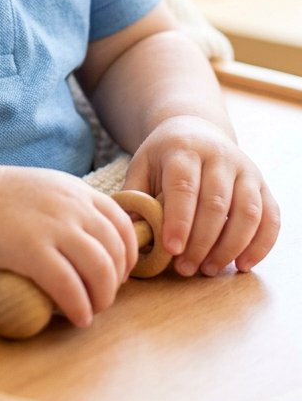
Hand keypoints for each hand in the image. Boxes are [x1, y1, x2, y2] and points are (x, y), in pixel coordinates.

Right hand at [0, 165, 138, 327]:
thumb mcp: (41, 191)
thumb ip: (67, 210)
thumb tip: (90, 245)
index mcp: (73, 189)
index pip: (122, 221)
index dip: (127, 253)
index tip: (118, 272)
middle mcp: (69, 204)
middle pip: (115, 249)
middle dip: (116, 280)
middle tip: (102, 297)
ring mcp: (51, 226)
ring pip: (100, 269)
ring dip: (103, 297)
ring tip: (90, 309)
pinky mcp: (31, 250)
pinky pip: (69, 286)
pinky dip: (80, 307)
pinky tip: (77, 317)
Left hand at [124, 116, 280, 276]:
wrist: (197, 131)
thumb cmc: (165, 157)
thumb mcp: (143, 166)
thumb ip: (135, 196)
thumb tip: (131, 233)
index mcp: (184, 149)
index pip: (183, 186)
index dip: (179, 220)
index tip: (171, 250)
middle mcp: (218, 156)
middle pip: (216, 203)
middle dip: (201, 242)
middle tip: (185, 268)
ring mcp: (245, 170)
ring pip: (247, 212)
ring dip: (230, 247)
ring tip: (209, 269)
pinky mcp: (263, 185)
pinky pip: (270, 217)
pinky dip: (261, 245)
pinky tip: (243, 265)